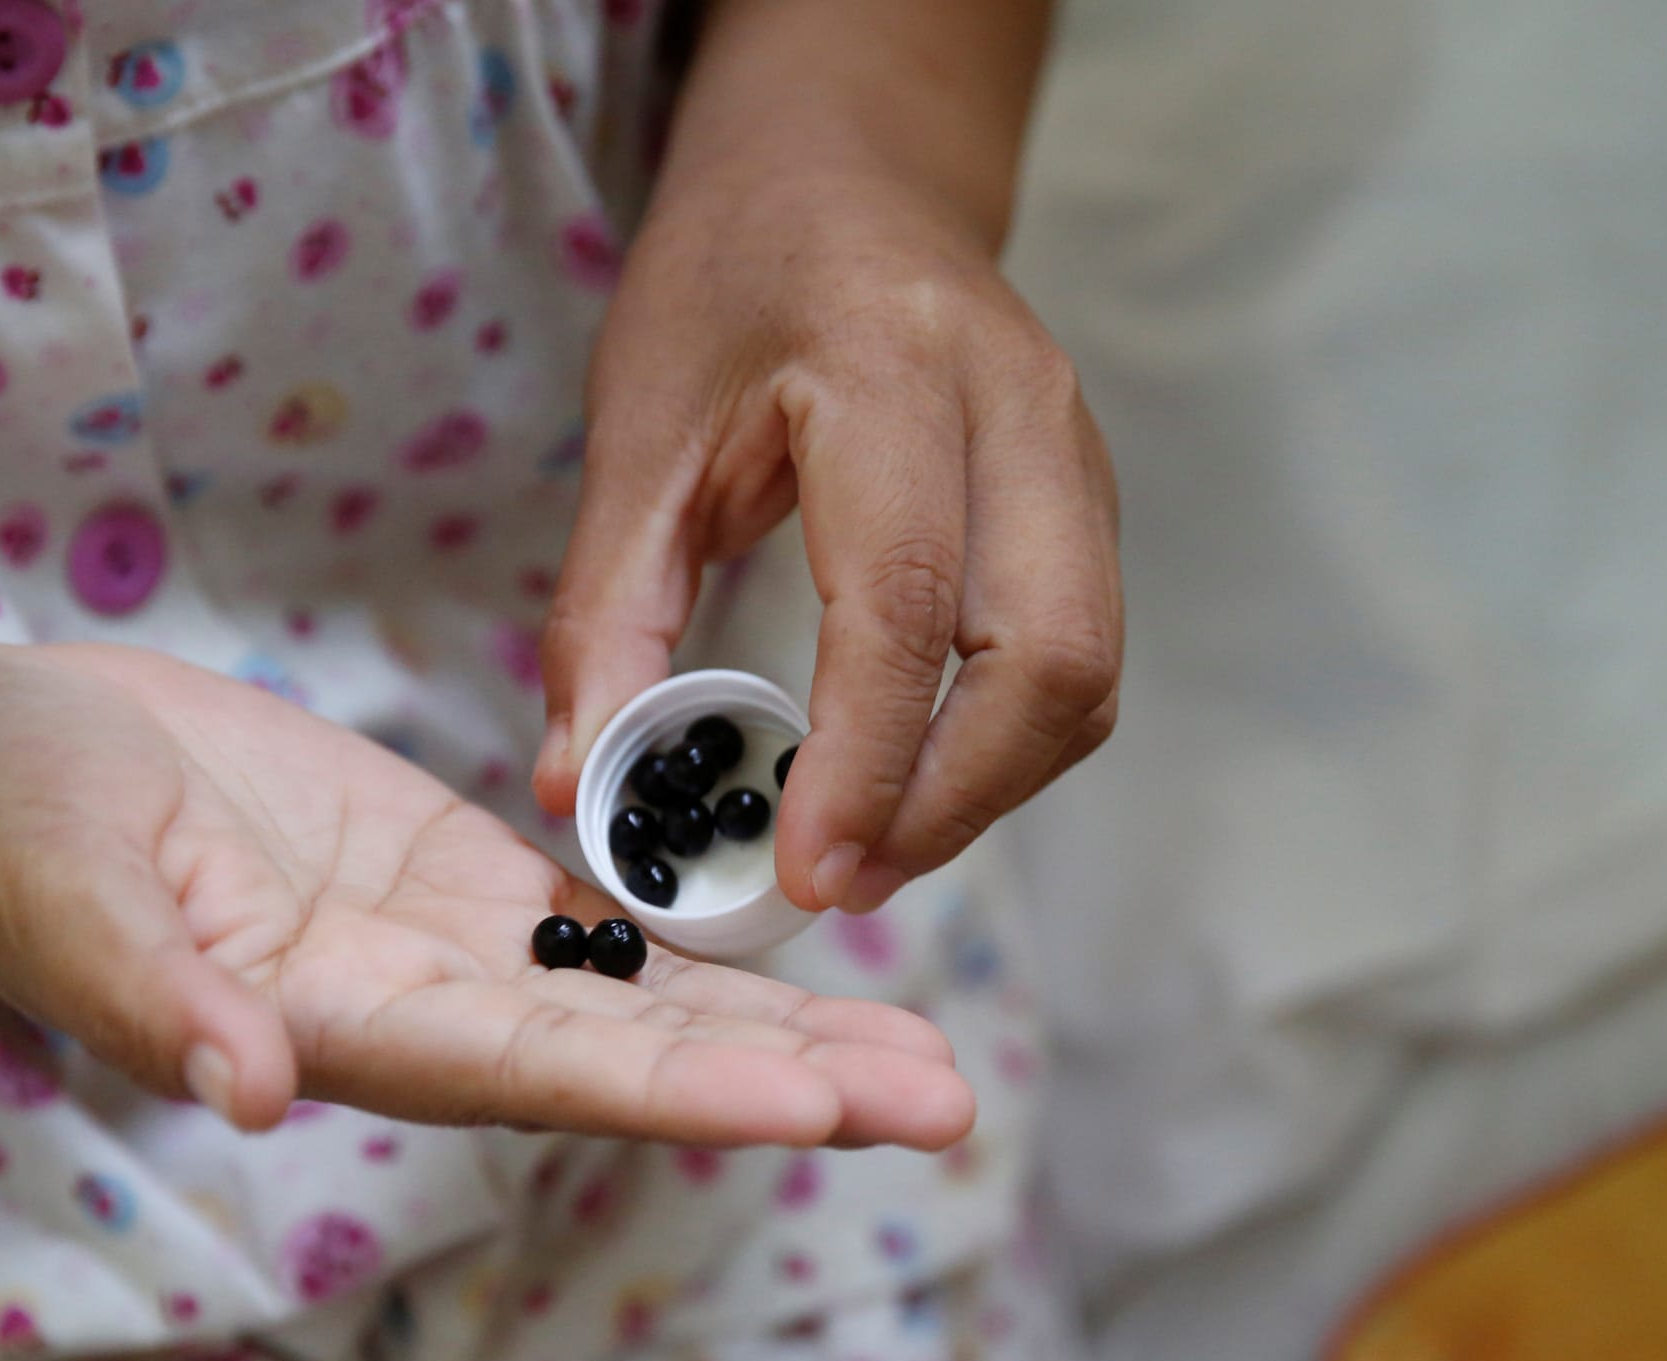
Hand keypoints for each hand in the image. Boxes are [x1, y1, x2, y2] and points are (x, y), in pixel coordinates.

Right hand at [0, 644, 972, 1147]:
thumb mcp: (47, 888)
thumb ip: (143, 992)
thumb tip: (244, 1087)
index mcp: (334, 1027)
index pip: (532, 1074)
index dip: (672, 1090)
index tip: (812, 1109)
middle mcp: (417, 1012)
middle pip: (628, 1060)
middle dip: (784, 1084)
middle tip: (944, 1105)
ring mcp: (444, 951)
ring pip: (640, 1001)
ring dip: (782, 1028)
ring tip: (925, 1057)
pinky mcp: (454, 879)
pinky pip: (605, 920)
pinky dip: (711, 940)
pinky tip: (817, 946)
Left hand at [532, 162, 1121, 915]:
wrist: (845, 173)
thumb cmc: (731, 280)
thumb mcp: (637, 427)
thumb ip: (606, 610)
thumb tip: (576, 781)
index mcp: (891, 365)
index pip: (907, 598)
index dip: (866, 756)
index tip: (809, 869)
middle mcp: (1018, 405)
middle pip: (1049, 654)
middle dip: (954, 800)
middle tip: (844, 882)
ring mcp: (1077, 452)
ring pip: (1084, 671)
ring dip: (988, 789)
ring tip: (871, 851)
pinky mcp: (1090, 500)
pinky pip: (1079, 654)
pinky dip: (1006, 744)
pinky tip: (914, 781)